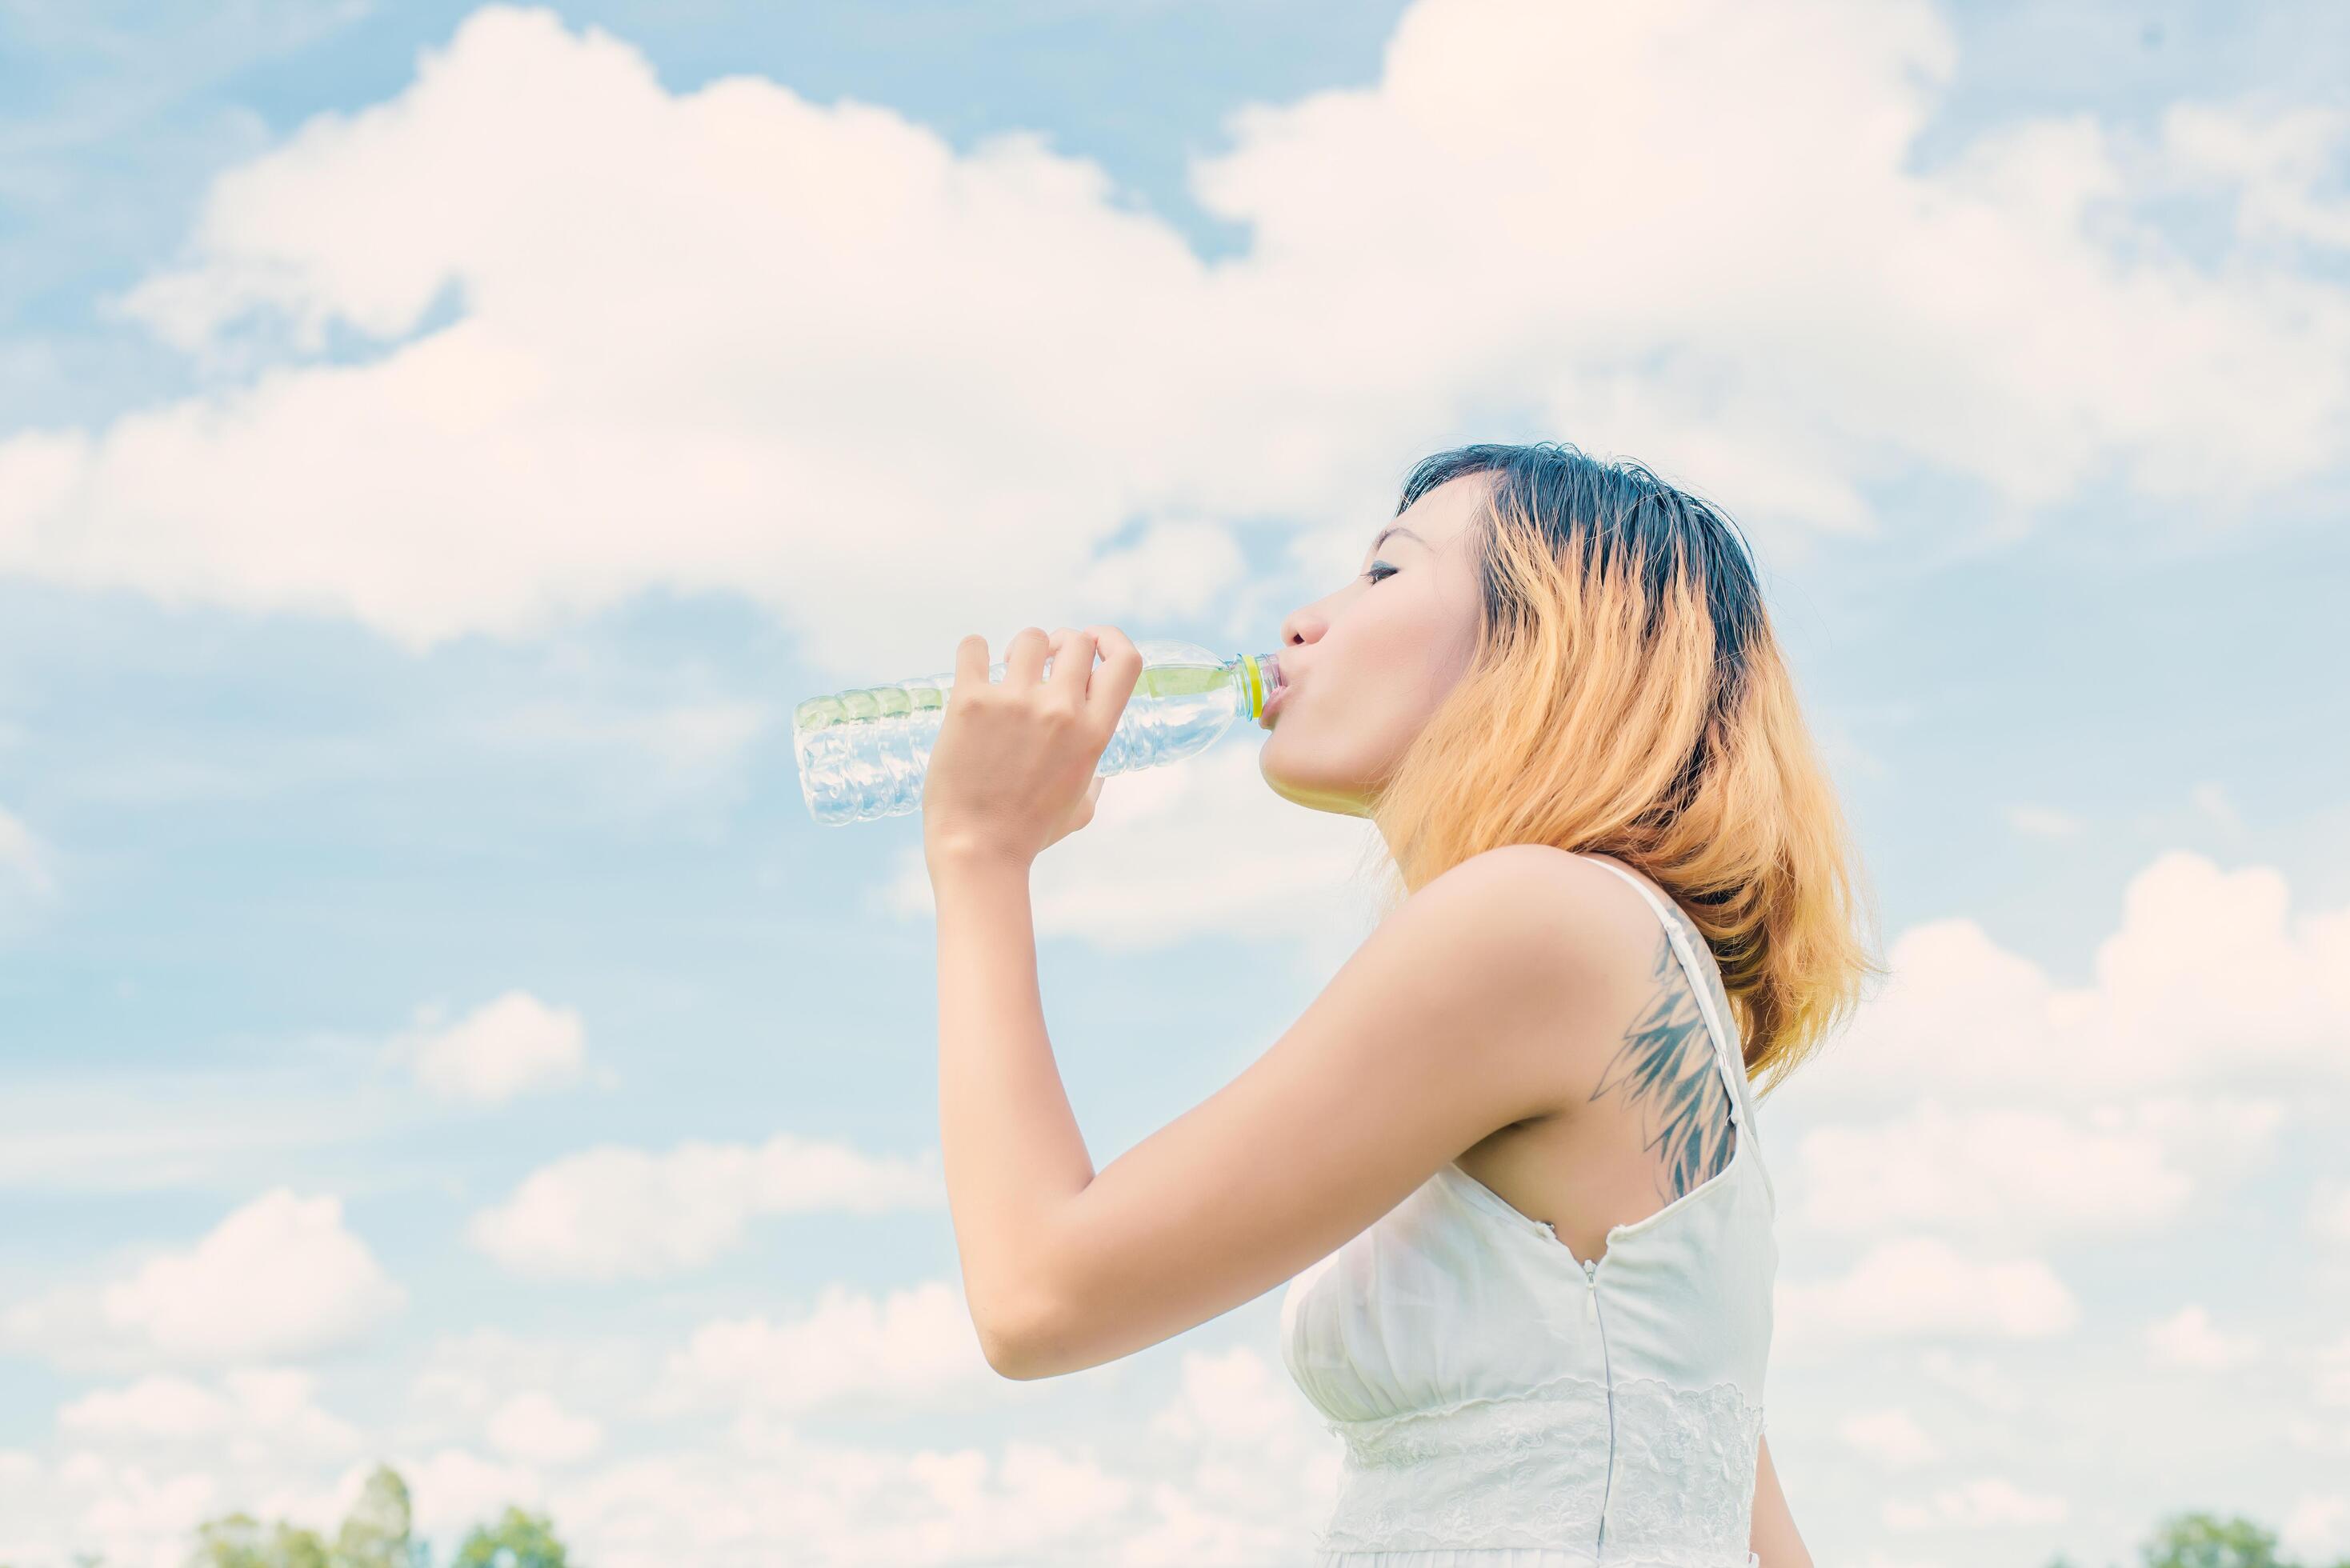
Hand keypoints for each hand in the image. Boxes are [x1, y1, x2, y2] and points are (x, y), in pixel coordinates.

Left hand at [922, 624, 1144, 869]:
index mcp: (1095, 733)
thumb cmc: (1028, 834)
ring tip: (1004, 671)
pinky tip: (973, 664)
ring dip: (1019, 650)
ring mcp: (1016, 703)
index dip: (1111, 639)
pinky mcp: (970, 701)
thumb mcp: (1080, 809)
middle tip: (1040, 663)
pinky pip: (973, 647)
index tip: (1093, 643)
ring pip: (1029, 639)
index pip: (1126, 660)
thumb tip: (1099, 773)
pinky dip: (973, 650)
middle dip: (1060, 645)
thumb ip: (1094, 782)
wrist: (977, 849)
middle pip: (1075, 641)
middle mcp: (1062, 711)